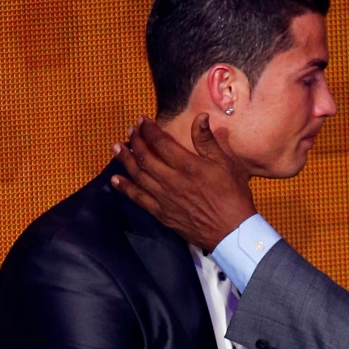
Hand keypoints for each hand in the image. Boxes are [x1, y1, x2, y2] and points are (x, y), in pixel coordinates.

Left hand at [110, 114, 255, 250]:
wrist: (232, 231)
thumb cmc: (233, 197)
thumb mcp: (226, 164)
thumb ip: (208, 141)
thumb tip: (200, 117)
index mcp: (188, 166)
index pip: (160, 142)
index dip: (148, 129)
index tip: (142, 121)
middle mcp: (171, 180)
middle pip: (145, 156)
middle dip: (135, 141)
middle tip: (129, 131)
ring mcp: (164, 198)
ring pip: (138, 175)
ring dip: (125, 160)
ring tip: (117, 148)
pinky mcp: (162, 213)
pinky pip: (138, 198)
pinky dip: (125, 187)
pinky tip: (116, 179)